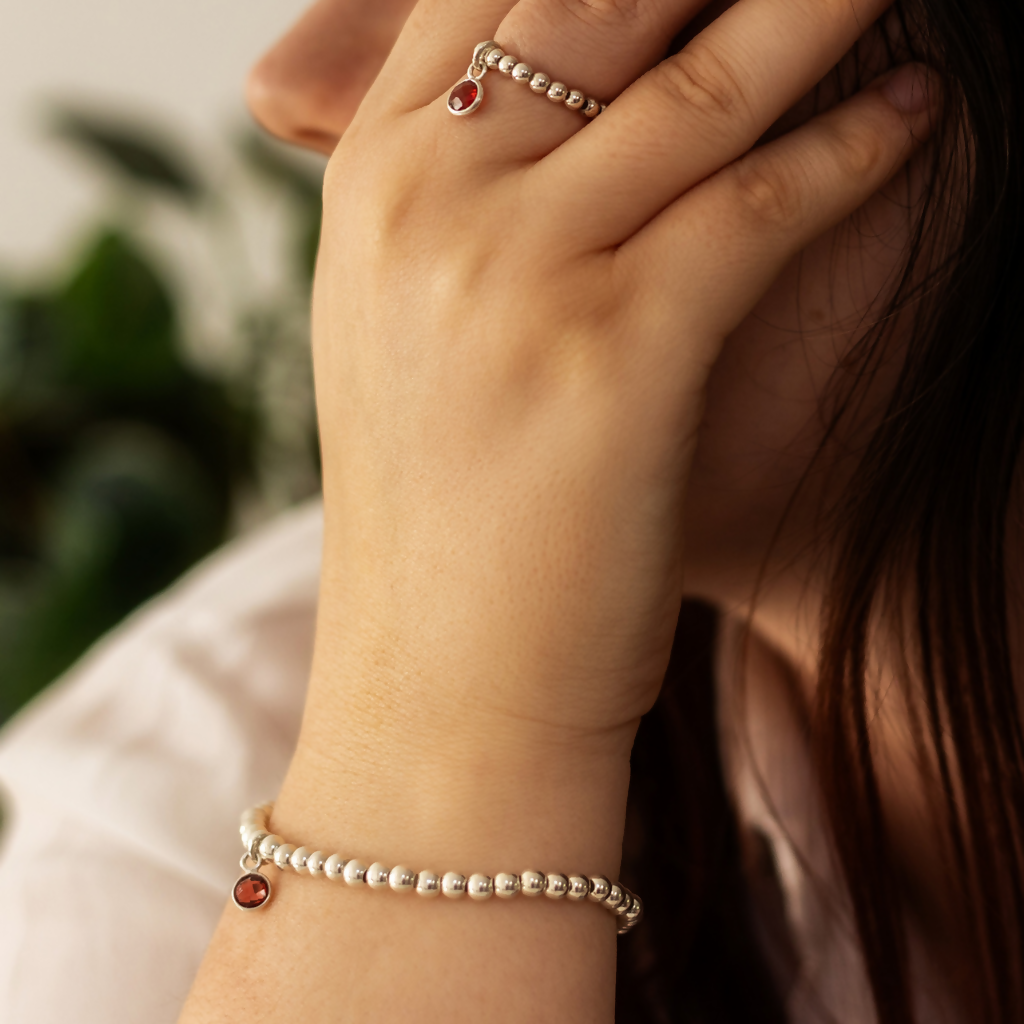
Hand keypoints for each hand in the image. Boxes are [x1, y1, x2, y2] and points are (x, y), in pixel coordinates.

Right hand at [305, 0, 936, 755]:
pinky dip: (853, 154)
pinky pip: (754, 207)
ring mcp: (510, 273)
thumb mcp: (396, 331)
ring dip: (816, 11)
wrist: (440, 683)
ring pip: (693, 82)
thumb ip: (439, 199)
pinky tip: (911, 116)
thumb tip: (496, 98)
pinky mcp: (610, 352)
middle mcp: (426, 204)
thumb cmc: (435, 516)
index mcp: (369, 187)